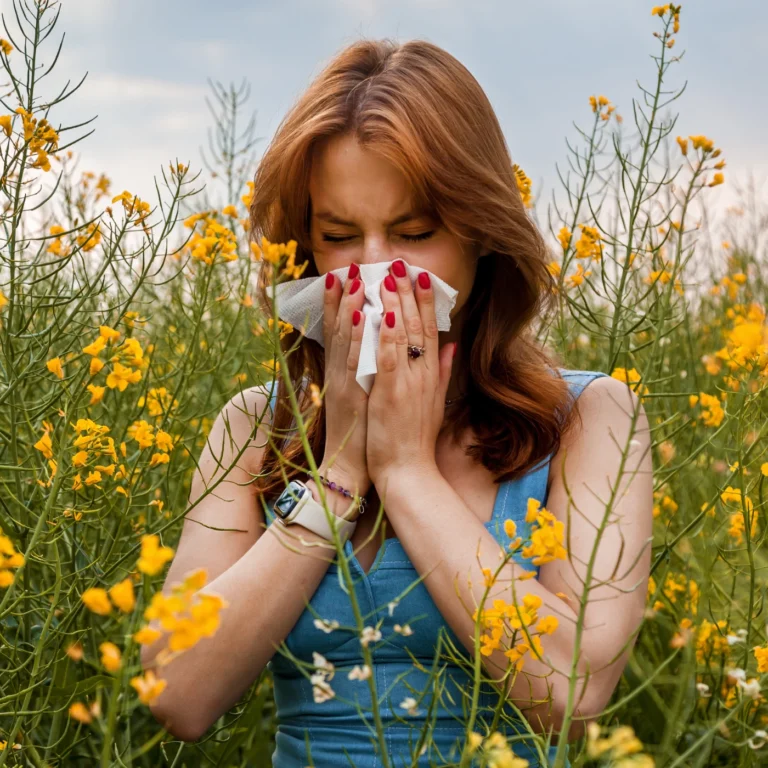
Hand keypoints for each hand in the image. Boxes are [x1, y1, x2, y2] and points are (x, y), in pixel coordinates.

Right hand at [318, 263, 371, 498]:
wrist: (352, 469)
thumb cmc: (367, 435)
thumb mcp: (371, 398)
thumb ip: (377, 372)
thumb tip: (388, 350)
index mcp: (348, 374)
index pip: (346, 332)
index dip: (346, 302)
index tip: (351, 276)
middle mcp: (341, 374)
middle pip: (340, 328)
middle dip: (343, 296)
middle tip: (347, 265)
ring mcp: (344, 383)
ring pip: (344, 339)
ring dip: (346, 306)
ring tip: (350, 278)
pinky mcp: (350, 396)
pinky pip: (354, 362)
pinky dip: (354, 337)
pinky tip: (356, 315)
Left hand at [366, 261, 455, 489]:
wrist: (409, 471)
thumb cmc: (417, 438)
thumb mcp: (435, 402)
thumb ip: (442, 372)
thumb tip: (451, 345)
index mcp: (431, 375)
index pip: (430, 330)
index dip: (425, 301)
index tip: (420, 276)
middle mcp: (422, 374)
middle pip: (416, 326)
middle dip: (407, 292)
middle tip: (400, 264)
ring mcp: (407, 383)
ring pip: (401, 336)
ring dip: (393, 304)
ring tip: (385, 276)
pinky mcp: (389, 394)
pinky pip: (386, 358)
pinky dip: (383, 335)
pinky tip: (377, 313)